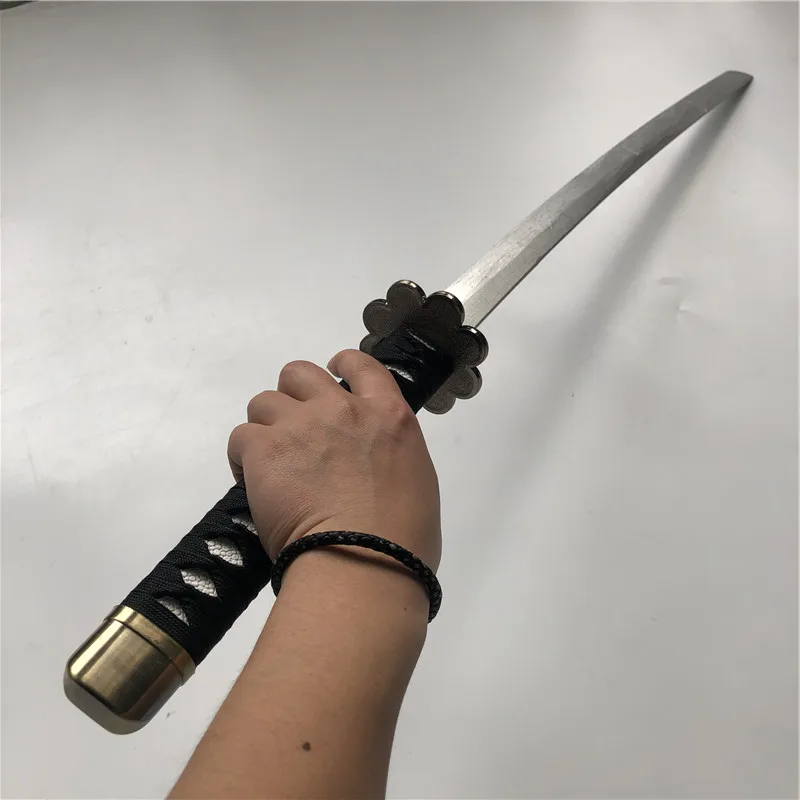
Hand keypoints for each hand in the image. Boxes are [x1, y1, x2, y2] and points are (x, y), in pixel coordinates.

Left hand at [227, 350, 440, 567]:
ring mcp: (301, 425)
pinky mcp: (265, 449)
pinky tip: (253, 482)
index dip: (340, 364)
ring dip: (266, 428)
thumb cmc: (402, 539)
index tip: (330, 375)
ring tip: (271, 464)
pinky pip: (240, 437)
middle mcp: (343, 409)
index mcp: (389, 415)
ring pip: (263, 402)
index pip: (361, 364)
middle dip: (292, 395)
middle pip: (299, 373)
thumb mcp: (415, 479)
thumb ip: (388, 452)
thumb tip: (366, 461)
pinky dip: (243, 458)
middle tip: (293, 430)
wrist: (362, 563)